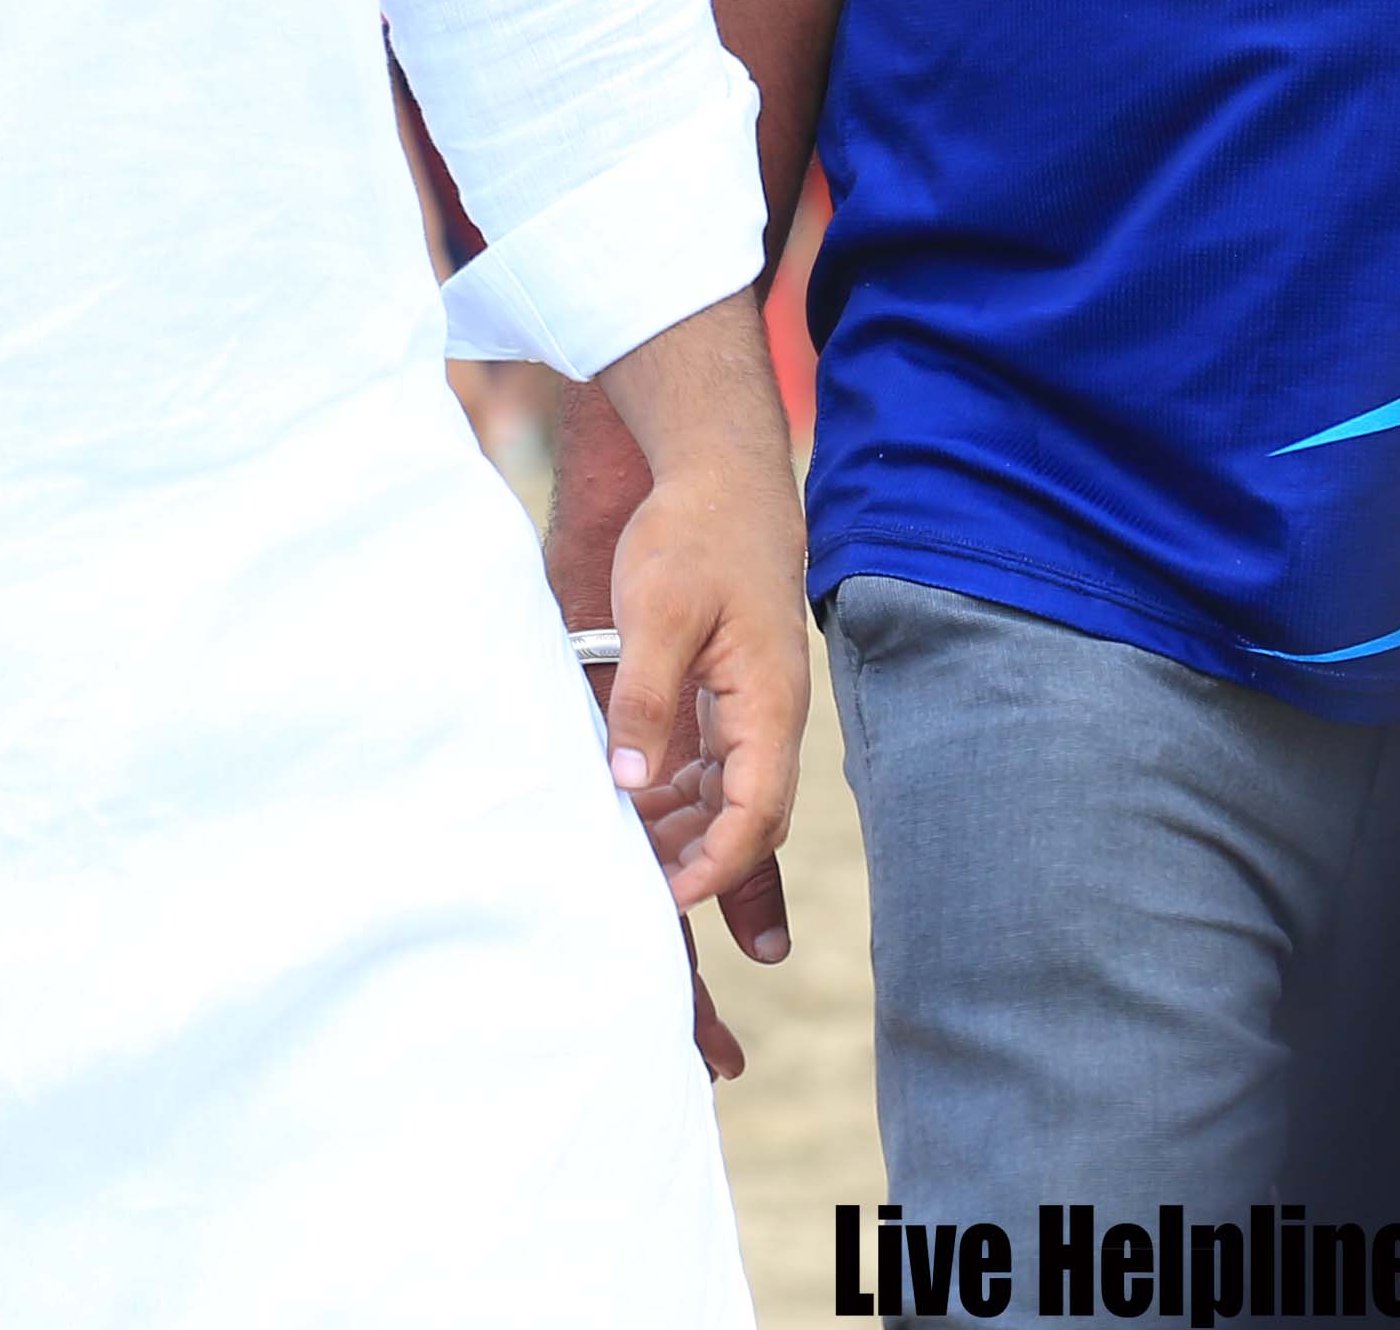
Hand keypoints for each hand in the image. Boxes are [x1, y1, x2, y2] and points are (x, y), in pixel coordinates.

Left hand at [601, 457, 807, 1078]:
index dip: (719, 866)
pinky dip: (674, 801)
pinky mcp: (718, 691)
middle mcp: (763, 718)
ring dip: (686, 843)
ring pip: (722, 800)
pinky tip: (636, 821)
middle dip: (710, 879)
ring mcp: (743, 707)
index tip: (673, 899)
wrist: (719, 474)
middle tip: (657, 924)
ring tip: (640, 891)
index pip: (756, 812)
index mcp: (767, 705)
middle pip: (745, 822)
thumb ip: (646, 699)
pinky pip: (703, 766)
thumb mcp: (659, 611)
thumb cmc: (696, 535)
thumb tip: (632, 785)